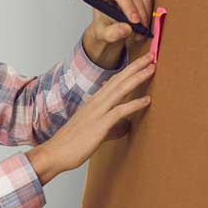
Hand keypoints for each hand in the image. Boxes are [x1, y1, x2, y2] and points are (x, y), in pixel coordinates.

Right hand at [27, 56, 156, 182]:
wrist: (55, 152)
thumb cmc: (71, 143)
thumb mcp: (92, 129)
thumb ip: (110, 124)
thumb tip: (126, 125)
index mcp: (93, 102)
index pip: (113, 81)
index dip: (127, 70)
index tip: (140, 62)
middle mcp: (95, 103)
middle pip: (118, 80)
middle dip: (135, 66)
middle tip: (151, 55)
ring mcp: (97, 112)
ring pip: (120, 90)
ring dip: (137, 78)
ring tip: (152, 68)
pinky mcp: (99, 125)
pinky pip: (119, 111)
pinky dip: (134, 104)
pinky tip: (147, 100)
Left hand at [81, 0, 154, 67]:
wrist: (110, 26)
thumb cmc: (104, 26)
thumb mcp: (105, 34)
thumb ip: (113, 33)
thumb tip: (126, 29)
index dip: (129, 7)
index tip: (135, 21)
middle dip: (139, 12)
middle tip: (142, 29)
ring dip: (145, 13)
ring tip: (142, 28)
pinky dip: (149, 9)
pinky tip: (144, 20)